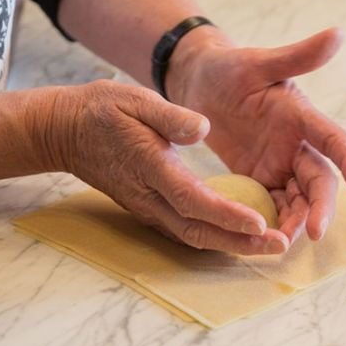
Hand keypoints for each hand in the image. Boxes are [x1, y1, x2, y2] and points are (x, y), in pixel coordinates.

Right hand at [33, 80, 288, 254]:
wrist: (65, 132)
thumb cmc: (103, 110)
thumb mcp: (135, 99)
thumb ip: (170, 115)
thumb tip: (202, 127)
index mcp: (151, 166)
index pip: (193, 199)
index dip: (227, 215)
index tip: (260, 223)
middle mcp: (151, 197)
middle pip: (198, 230)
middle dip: (240, 243)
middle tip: (280, 247)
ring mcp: (149, 208)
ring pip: (194, 236)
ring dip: (233, 246)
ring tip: (270, 247)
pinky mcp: (151, 210)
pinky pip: (187, 231)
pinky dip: (217, 238)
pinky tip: (243, 237)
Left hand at [167, 27, 345, 242]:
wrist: (199, 83)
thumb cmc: (230, 67)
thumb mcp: (260, 61)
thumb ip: (297, 55)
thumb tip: (338, 34)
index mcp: (302, 116)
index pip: (333, 139)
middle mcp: (298, 144)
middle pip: (320, 181)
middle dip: (320, 207)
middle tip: (313, 232)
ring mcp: (281, 164)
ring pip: (299, 199)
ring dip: (297, 221)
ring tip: (284, 243)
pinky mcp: (262, 179)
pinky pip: (274, 205)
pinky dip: (275, 222)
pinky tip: (266, 242)